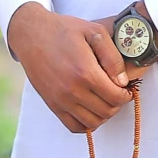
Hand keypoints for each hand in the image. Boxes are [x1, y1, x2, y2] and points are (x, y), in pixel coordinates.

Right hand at [8, 3, 132, 134]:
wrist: (32, 35)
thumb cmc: (63, 30)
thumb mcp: (94, 32)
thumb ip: (112, 57)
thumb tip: (122, 81)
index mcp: (86, 72)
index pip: (116, 97)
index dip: (126, 94)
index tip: (126, 88)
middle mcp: (73, 90)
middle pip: (106, 112)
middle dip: (117, 104)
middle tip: (117, 93)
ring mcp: (61, 100)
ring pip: (92, 123)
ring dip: (103, 115)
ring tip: (104, 100)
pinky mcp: (52, 105)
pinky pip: (74, 126)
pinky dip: (86, 123)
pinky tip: (89, 109)